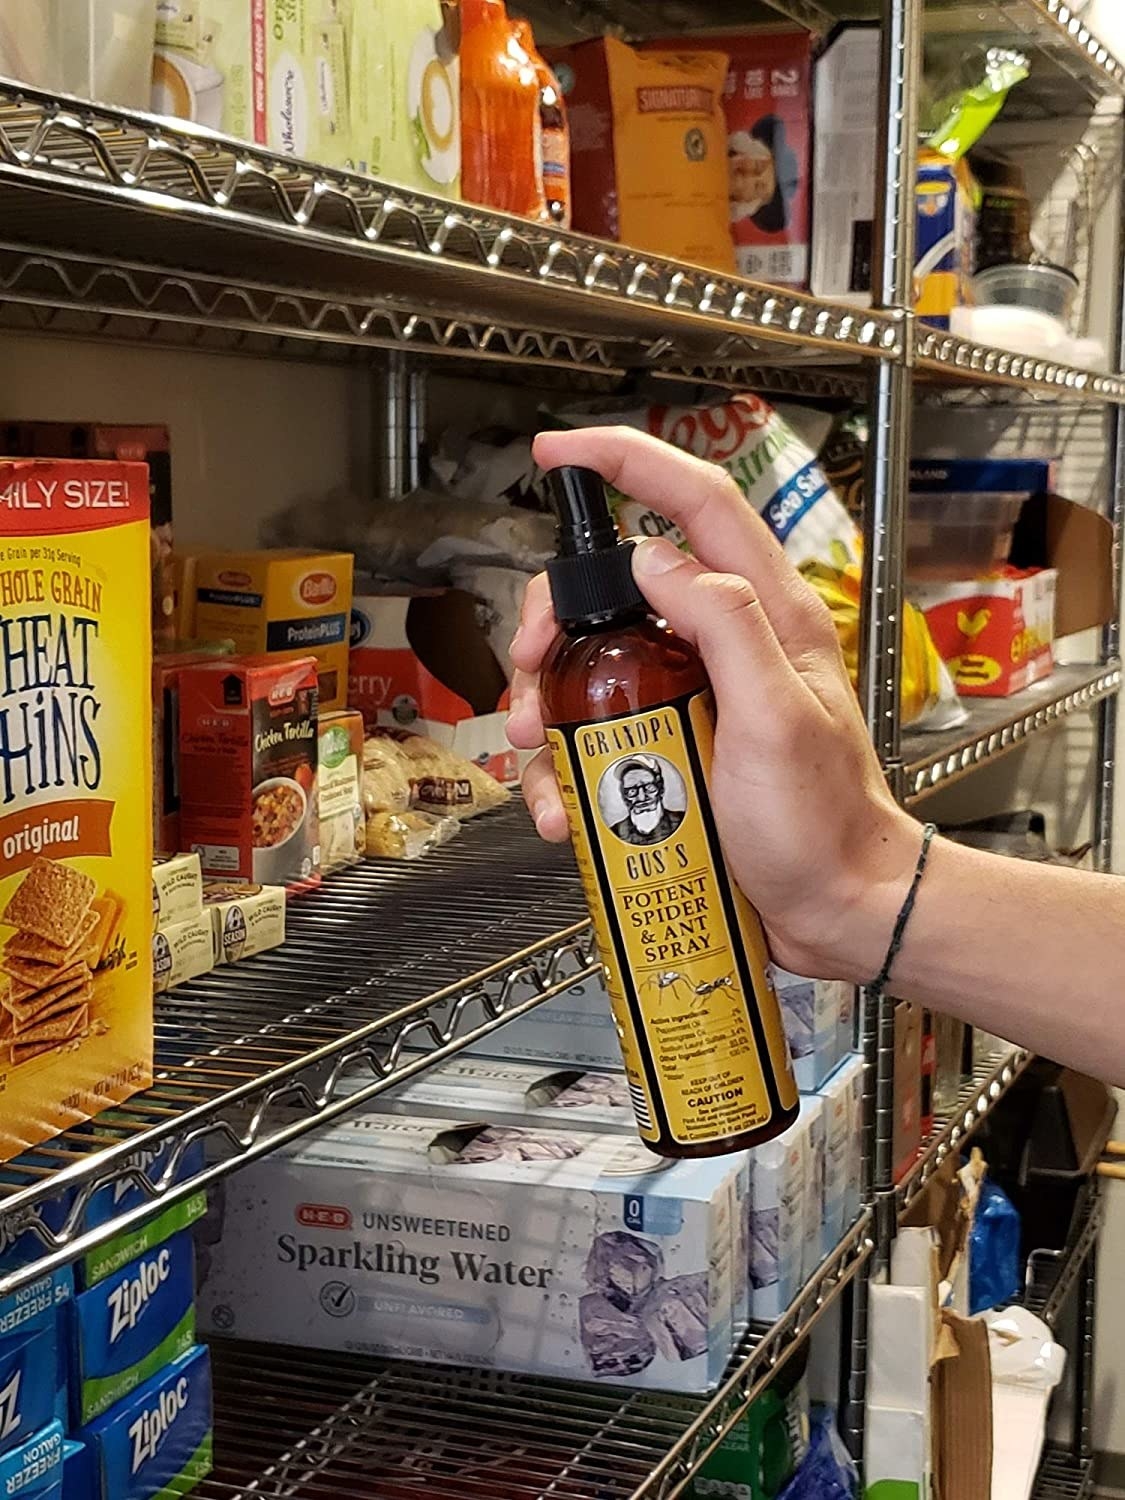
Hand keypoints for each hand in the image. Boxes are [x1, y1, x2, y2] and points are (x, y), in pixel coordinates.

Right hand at [507, 426, 922, 983]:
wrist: (839, 913)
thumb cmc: (825, 826)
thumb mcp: (776, 717)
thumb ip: (725, 622)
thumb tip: (653, 557)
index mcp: (764, 615)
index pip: (696, 503)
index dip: (627, 461)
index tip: (560, 451)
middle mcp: (722, 645)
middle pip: (614, 589)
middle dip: (552, 618)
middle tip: (529, 664)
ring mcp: (691, 698)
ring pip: (589, 665)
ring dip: (545, 704)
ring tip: (540, 754)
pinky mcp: (668, 750)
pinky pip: (595, 737)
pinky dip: (565, 768)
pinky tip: (566, 809)